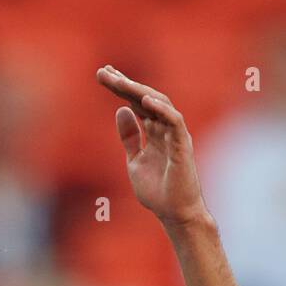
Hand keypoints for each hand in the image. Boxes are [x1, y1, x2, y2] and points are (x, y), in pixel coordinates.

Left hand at [96, 65, 211, 229]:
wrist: (174, 214)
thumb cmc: (158, 191)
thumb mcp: (134, 161)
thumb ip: (129, 137)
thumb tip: (120, 110)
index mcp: (154, 132)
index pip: (136, 103)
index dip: (121, 88)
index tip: (103, 74)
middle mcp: (165, 129)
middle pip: (144, 98)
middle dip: (124, 83)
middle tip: (103, 71)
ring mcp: (175, 135)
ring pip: (158, 104)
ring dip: (138, 90)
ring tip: (119, 81)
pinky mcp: (182, 145)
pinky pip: (174, 121)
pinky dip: (161, 109)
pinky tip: (145, 99)